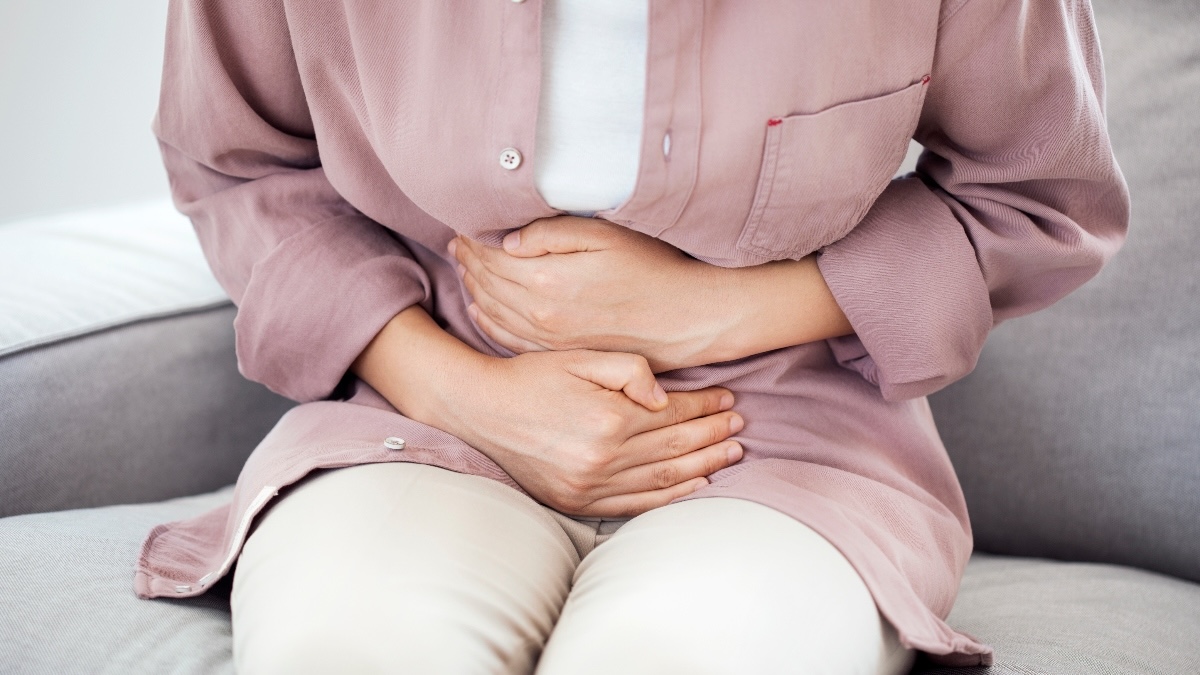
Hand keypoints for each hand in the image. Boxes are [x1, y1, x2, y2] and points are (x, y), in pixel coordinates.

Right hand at [433, 348, 744, 517]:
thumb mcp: (579, 356)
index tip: (728, 399)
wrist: (480, 410)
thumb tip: (665, 396)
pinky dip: (670, 497)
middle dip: (713, 435)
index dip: (704, 405)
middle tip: (740, 427)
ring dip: (703, 466)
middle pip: (675, 447)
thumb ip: (629, 369)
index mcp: (608, 418)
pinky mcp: (577, 501)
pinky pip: (636, 504)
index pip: (672, 414)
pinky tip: (695, 486)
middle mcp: (603, 457)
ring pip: (663, 478)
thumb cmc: (531, 376)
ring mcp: (590, 485)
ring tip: (731, 454)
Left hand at [449, 217, 730, 371]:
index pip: (492, 257)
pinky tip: (480, 309)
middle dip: (468, 261)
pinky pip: (510, 339)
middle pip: (487, 284)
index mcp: (548, 280)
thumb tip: (508, 239)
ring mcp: (549, 338)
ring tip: (464, 267)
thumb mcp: (606, 236)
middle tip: (455, 242)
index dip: (473, 239)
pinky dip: (488, 322)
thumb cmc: (654, 270)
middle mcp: (542, 315)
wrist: (687, 319)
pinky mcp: (561, 352)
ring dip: (474, 288)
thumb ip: (552, 234)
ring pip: (494, 312)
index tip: (462, 225)